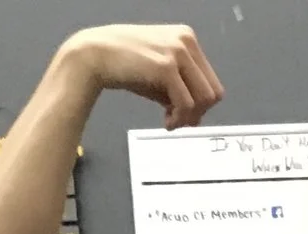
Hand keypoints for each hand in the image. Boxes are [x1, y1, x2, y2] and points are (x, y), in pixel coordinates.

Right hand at [59, 24, 226, 128]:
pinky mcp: (166, 67)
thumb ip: (181, 90)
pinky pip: (186, 104)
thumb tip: (197, 118)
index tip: (183, 114)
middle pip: (213, 92)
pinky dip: (180, 119)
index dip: (201, 104)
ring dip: (189, 118)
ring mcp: (177, 52)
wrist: (94, 55)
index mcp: (187, 38)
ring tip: (170, 122)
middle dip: (198, 113)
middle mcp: (186, 41)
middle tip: (177, 121)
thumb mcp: (160, 75)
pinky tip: (166, 122)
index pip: (211, 81)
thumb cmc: (124, 64)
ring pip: (204, 99)